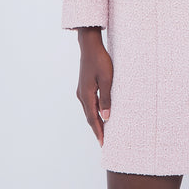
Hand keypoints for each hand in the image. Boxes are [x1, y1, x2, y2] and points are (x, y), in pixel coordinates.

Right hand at [76, 27, 113, 146]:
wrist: (90, 46)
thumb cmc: (100, 60)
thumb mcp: (107, 79)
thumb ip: (106, 98)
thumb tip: (106, 116)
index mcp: (86, 95)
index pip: (93, 118)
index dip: (98, 131)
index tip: (103, 143)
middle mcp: (81, 94)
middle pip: (89, 116)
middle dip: (97, 129)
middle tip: (104, 141)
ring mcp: (82, 90)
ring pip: (89, 110)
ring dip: (95, 120)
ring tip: (103, 130)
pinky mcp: (84, 85)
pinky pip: (89, 102)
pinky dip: (94, 110)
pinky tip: (101, 112)